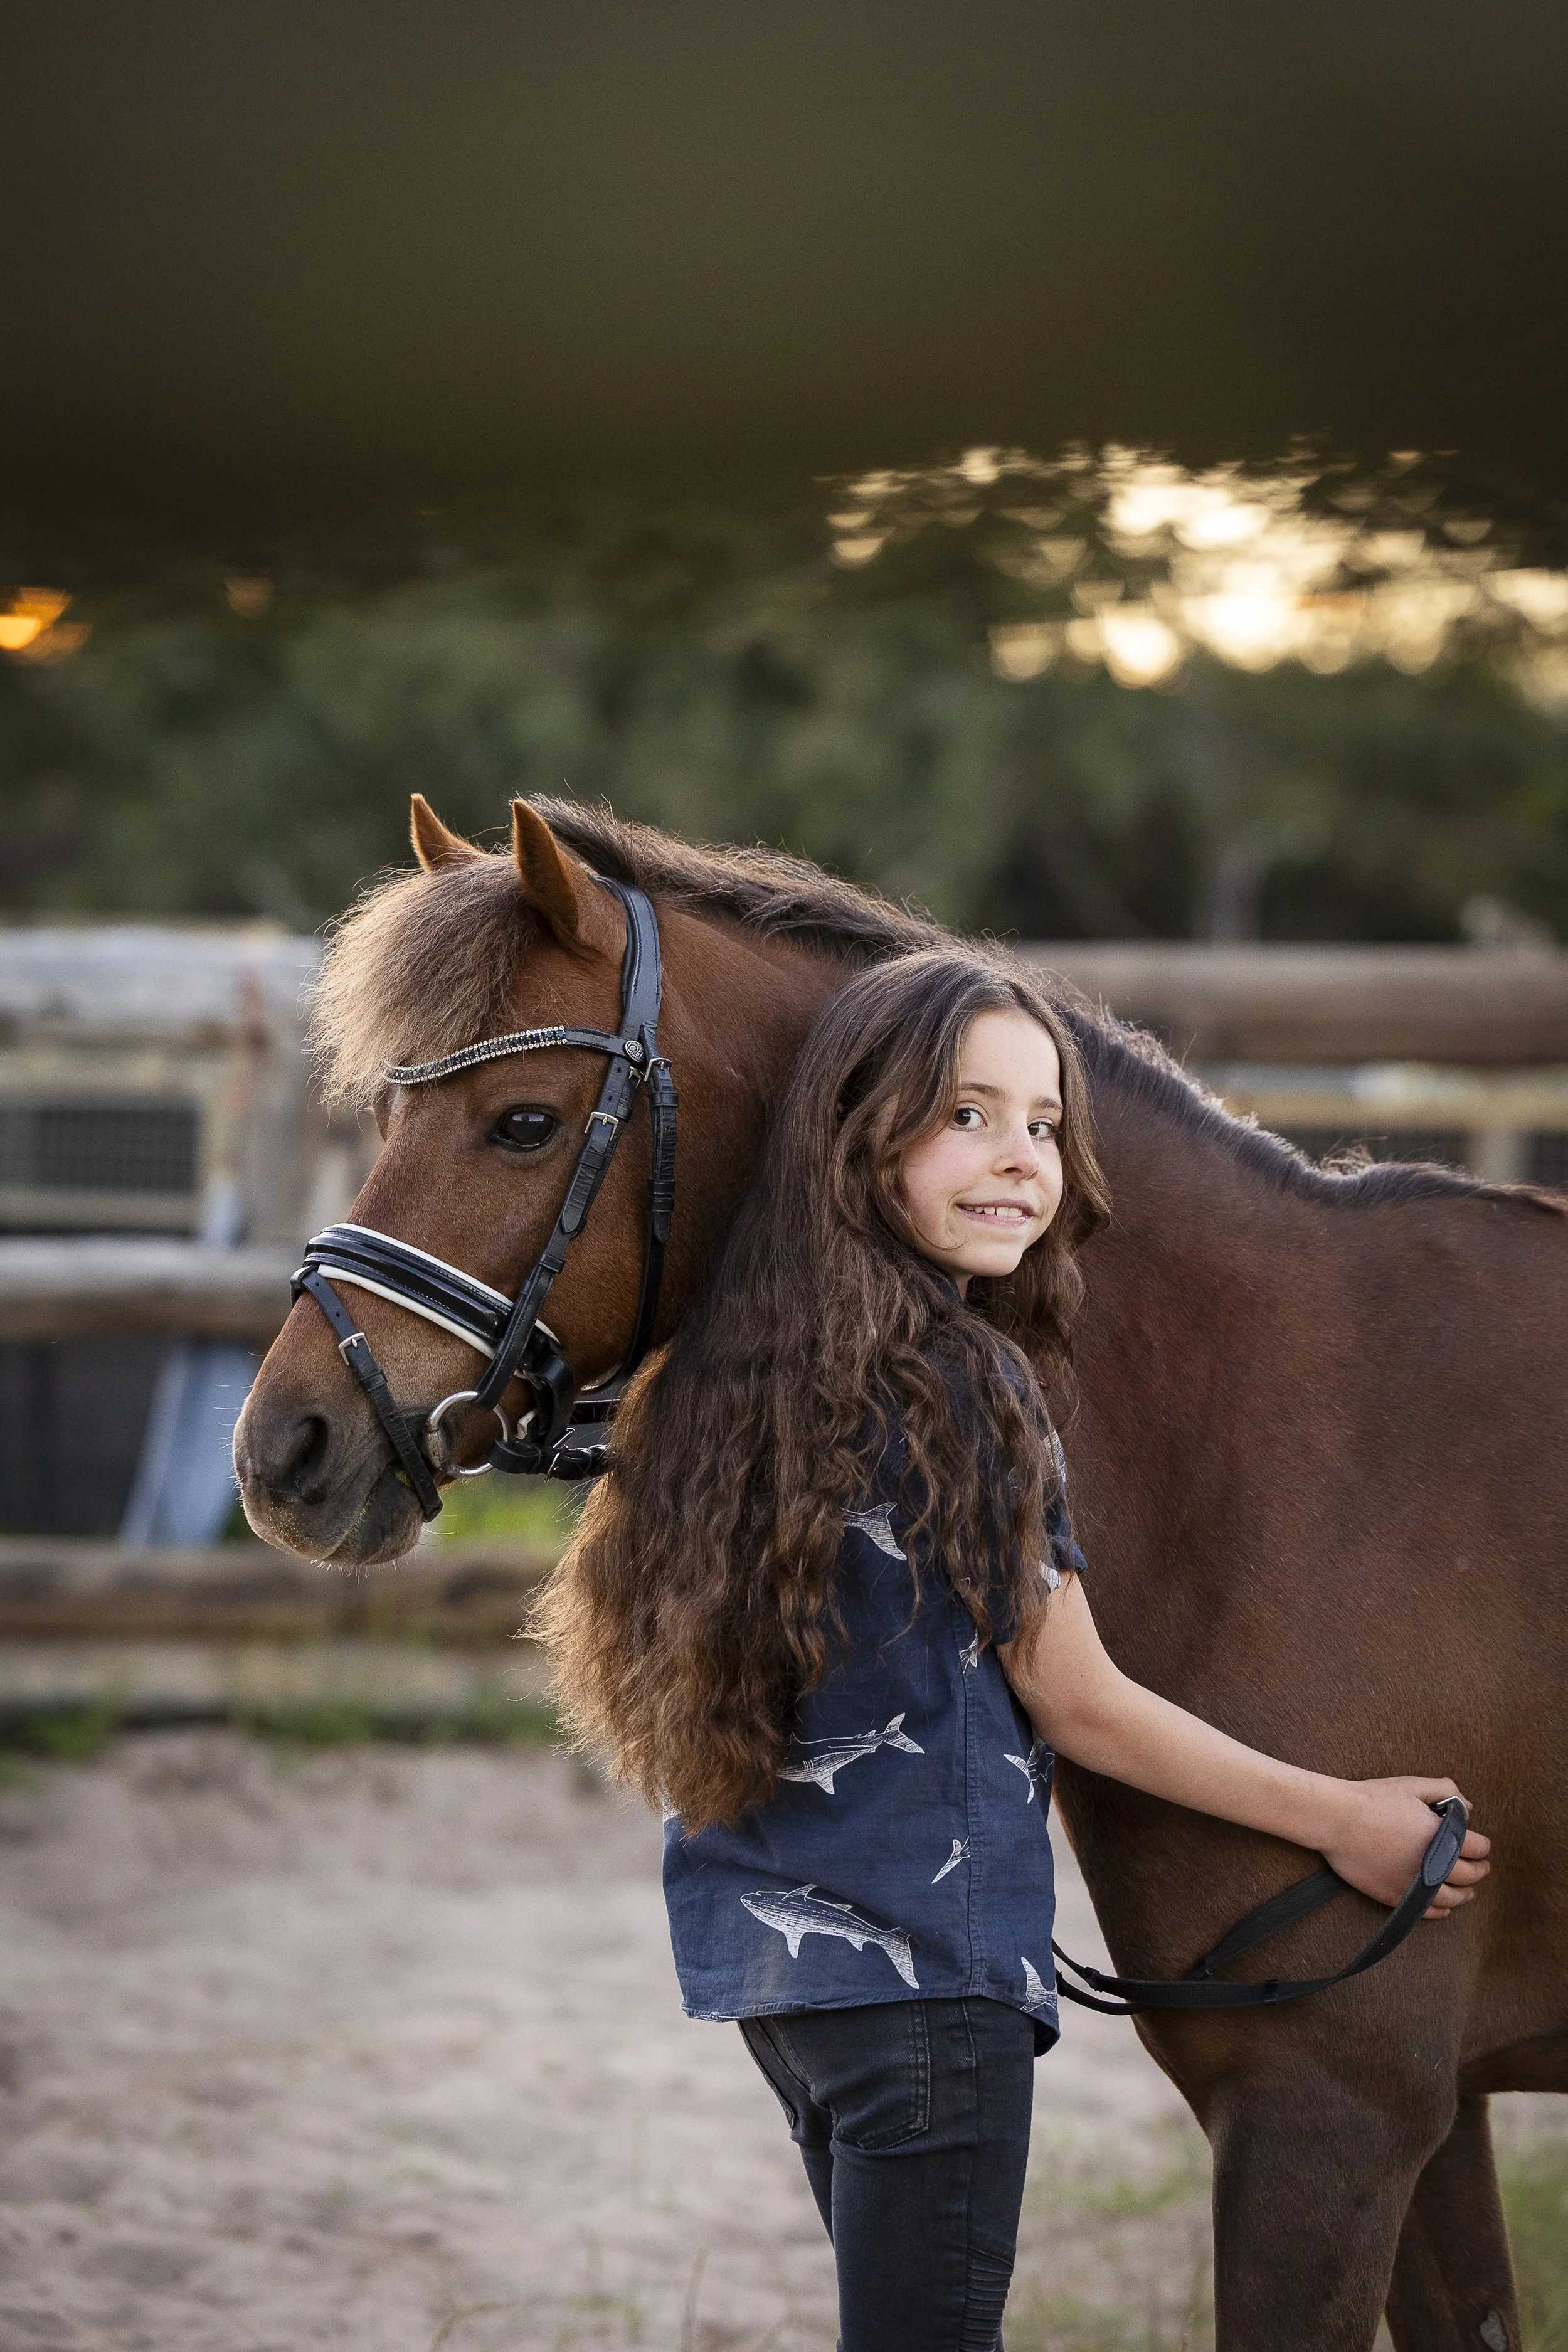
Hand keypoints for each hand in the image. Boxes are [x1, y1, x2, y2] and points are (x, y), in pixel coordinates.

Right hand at [1321, 1778, 1491, 1916]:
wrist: (1336, 1820)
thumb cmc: (1373, 1799)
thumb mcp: (1412, 1785)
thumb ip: (1445, 1790)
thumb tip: (1469, 1808)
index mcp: (1441, 1836)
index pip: (1479, 1848)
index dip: (1483, 1846)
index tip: (1481, 1846)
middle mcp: (1433, 1865)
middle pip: (1470, 1875)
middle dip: (1480, 1870)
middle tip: (1481, 1867)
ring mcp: (1415, 1885)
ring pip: (1453, 1898)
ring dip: (1465, 1894)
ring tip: (1467, 1890)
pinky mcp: (1396, 1896)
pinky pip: (1428, 1911)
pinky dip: (1441, 1910)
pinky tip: (1444, 1906)